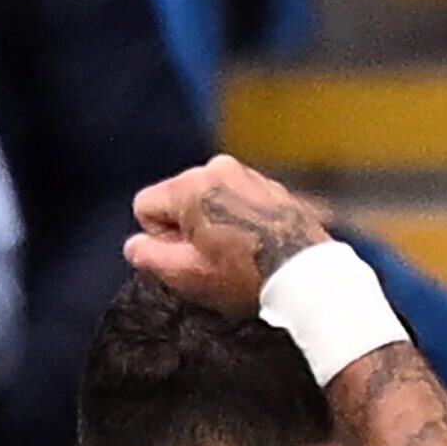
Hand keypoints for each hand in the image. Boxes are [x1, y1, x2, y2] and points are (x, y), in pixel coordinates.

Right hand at [125, 154, 329, 315]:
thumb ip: (145, 256)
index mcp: (191, 185)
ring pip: (209, 200)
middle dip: (188, 228)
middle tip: (217, 258)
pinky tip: (258, 244)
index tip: (191, 257)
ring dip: (216, 224)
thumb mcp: (185, 274)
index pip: (146, 206)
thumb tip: (137, 244)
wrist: (309, 278)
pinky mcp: (273, 187)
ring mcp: (249, 175)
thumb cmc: (247, 276)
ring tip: (241, 253)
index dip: (160, 238)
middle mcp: (219, 168)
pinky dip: (241, 220)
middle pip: (178, 200)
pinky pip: (238, 201)